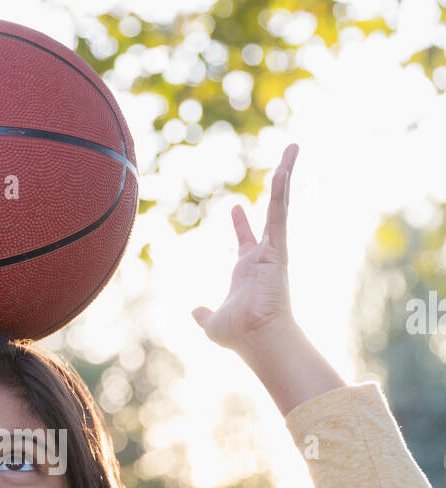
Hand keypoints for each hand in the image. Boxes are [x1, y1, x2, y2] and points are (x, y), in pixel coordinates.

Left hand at [191, 143, 298, 350]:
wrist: (257, 339)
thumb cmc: (239, 336)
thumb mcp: (212, 323)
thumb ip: (204, 315)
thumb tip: (194, 311)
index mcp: (248, 270)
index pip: (246, 240)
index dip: (240, 223)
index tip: (235, 207)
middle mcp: (263, 257)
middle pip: (271, 214)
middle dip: (276, 187)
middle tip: (283, 164)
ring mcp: (273, 251)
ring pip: (280, 206)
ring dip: (286, 175)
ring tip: (292, 148)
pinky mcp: (278, 250)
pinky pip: (279, 215)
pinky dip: (281, 192)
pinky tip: (283, 169)